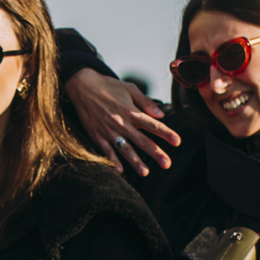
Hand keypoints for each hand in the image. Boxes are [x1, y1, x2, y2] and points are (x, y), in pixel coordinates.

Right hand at [64, 70, 180, 177]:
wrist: (82, 86)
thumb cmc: (109, 86)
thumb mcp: (130, 89)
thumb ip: (146, 102)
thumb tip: (161, 115)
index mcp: (131, 111)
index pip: (152, 125)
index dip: (166, 133)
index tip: (177, 142)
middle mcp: (121, 123)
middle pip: (142, 141)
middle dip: (156, 153)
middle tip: (167, 164)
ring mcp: (108, 131)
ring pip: (124, 149)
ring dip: (135, 162)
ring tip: (145, 172)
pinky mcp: (97, 135)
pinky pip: (106, 151)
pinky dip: (112, 161)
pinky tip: (120, 170)